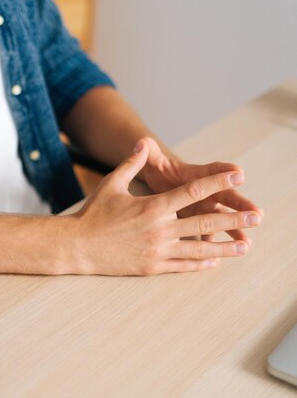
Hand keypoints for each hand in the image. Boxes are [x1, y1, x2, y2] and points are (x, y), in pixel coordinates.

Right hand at [64, 137, 260, 275]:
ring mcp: (157, 251)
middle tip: (256, 217)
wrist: (77, 246)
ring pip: (198, 249)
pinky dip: (200, 263)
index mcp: (152, 207)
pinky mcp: (151, 267)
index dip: (217, 183)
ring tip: (245, 246)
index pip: (192, 192)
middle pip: (204, 223)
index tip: (238, 176)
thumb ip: (131, 163)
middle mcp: (160, 230)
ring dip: (225, 248)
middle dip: (233, 220)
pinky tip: (214, 262)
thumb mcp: (111, 185)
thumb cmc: (93, 214)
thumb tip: (143, 143)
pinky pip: (182, 266)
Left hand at [139, 138, 262, 243]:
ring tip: (245, 242)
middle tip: (256, 214)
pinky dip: (214, 243)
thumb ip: (149, 151)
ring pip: (221, 217)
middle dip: (240, 205)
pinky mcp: (196, 219)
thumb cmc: (157, 168)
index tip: (238, 173)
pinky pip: (208, 232)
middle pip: (225, 196)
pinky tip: (222, 255)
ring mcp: (203, 206)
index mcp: (195, 174)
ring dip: (234, 229)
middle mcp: (204, 190)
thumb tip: (142, 142)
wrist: (157, 178)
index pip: (212, 170)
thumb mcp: (153, 159)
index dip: (223, 171)